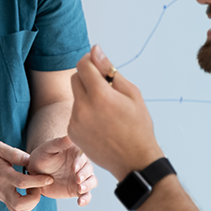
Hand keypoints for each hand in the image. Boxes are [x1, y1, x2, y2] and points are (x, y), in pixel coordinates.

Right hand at [0, 139, 54, 210]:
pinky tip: (28, 193)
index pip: (21, 183)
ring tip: (34, 189)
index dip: (38, 182)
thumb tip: (31, 160)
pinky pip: (17, 209)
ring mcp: (2, 196)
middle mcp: (1, 189)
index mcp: (2, 174)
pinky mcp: (3, 199)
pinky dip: (26, 205)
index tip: (48, 178)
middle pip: (19, 205)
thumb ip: (15, 154)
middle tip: (38, 187)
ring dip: (31, 204)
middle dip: (34, 199)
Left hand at [26, 136, 96, 205]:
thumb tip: (70, 136)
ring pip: (92, 182)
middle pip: (90, 169)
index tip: (73, 167)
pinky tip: (80, 202)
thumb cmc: (41, 156)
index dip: (80, 162)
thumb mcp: (47, 148)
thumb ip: (59, 143)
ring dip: (88, 186)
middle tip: (77, 179)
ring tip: (79, 189)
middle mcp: (81, 165)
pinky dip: (86, 199)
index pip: (84, 156)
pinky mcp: (77, 190)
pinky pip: (86, 195)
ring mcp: (81, 178)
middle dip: (85, 174)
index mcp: (76, 153)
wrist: (35, 173)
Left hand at [68, 45, 163, 180]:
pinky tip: (100, 123)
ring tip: (106, 110)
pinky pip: (74, 113)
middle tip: (105, 87)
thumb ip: (110, 70)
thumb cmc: (138, 125)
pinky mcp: (72, 132)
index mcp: (100, 95)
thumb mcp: (131, 93)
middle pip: (75, 78)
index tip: (98, 63)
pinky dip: (84, 112)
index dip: (90, 60)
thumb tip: (95, 50)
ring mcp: (75, 121)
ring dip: (87, 96)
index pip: (83, 65)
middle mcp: (83, 108)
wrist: (134, 161)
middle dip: (88, 77)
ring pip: (75, 96)